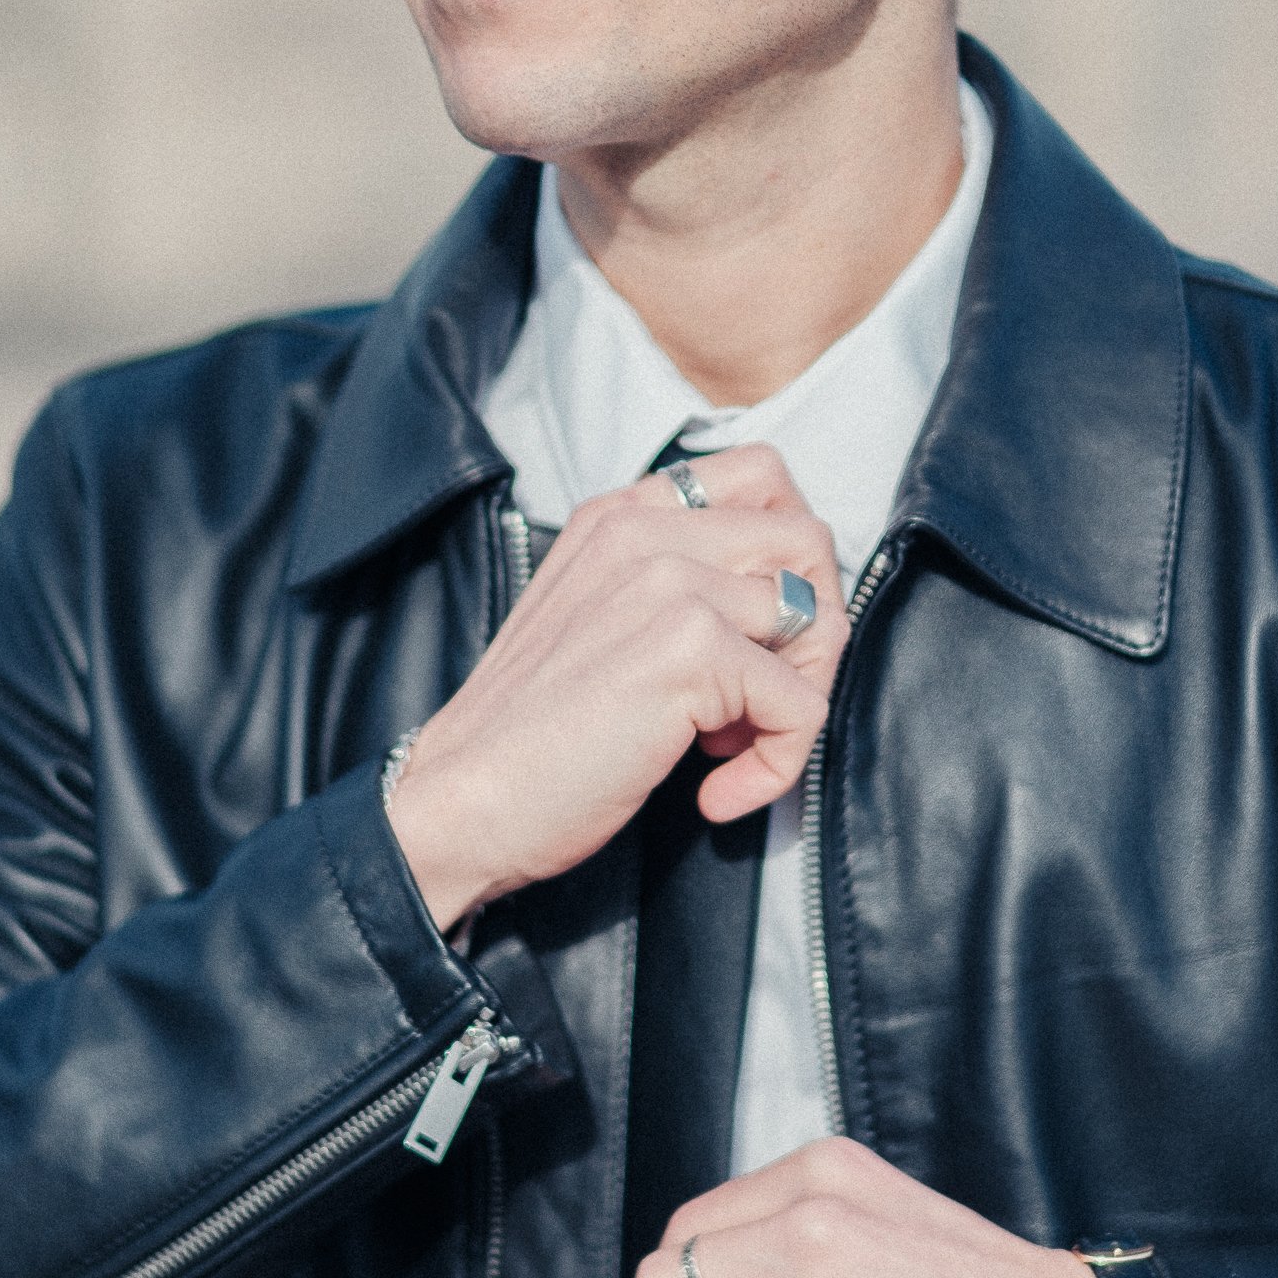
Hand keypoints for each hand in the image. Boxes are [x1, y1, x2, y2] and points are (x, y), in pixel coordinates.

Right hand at [389, 444, 847, 928]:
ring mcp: (669, 583)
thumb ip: (670, 587)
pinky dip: (779, 764)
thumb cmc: (530, 736)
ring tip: (733, 747)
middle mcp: (645, 531)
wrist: (459, 802)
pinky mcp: (688, 650)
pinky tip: (717, 794)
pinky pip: (800, 706)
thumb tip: (786, 611)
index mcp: (621, 515)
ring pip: (818, 618)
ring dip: (799, 698)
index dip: (791, 554)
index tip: (764, 631)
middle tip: (763, 699)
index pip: (761, 474)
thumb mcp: (596, 618)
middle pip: (807, 539)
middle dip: (814, 630)